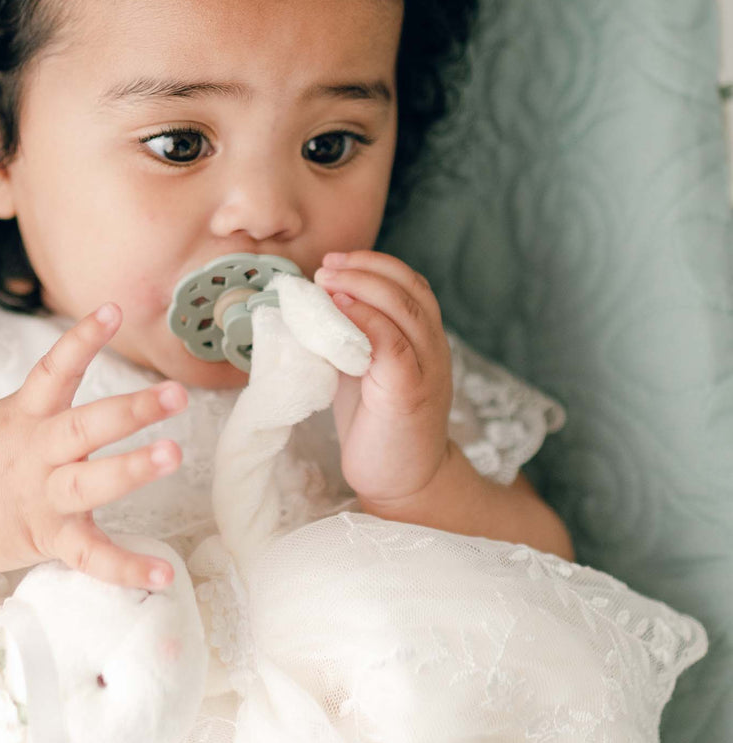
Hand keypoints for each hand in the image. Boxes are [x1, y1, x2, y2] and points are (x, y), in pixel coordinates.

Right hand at [0, 303, 185, 591]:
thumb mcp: (9, 414)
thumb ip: (49, 390)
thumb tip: (87, 345)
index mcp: (27, 415)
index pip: (55, 368)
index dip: (82, 338)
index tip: (114, 310)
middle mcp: (37, 452)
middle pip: (85, 426)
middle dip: (130, 410)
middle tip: (175, 394)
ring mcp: (42, 497)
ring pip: (90, 482)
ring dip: (131, 469)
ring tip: (172, 455)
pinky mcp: (48, 539)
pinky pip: (89, 556)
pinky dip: (125, 568)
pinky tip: (163, 575)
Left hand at [314, 250, 452, 504]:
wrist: (404, 483)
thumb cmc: (377, 424)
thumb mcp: (362, 367)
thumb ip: (350, 335)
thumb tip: (310, 303)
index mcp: (423, 338)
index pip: (410, 284)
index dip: (375, 264)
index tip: (336, 259)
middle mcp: (432, 348)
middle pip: (410, 289)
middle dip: (365, 268)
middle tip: (326, 265)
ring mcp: (426, 370)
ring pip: (405, 310)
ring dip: (362, 287)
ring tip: (326, 279)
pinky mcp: (410, 393)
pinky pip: (393, 346)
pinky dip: (365, 321)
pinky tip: (337, 312)